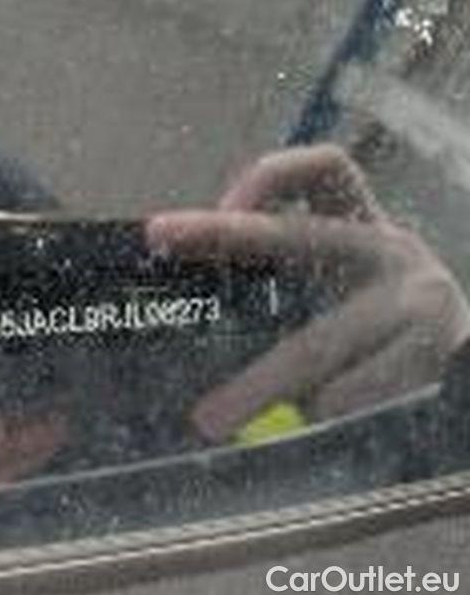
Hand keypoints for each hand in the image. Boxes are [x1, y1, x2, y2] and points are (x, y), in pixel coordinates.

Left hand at [147, 145, 469, 443]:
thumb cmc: (384, 335)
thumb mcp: (345, 293)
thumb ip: (287, 289)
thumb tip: (195, 315)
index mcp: (364, 230)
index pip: (323, 170)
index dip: (267, 176)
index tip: (216, 203)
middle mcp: (390, 252)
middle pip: (297, 235)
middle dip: (220, 232)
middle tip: (160, 234)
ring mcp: (418, 302)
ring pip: (314, 342)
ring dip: (255, 385)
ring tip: (211, 421)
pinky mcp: (434, 356)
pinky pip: (347, 394)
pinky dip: (318, 414)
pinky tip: (312, 423)